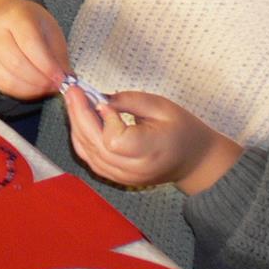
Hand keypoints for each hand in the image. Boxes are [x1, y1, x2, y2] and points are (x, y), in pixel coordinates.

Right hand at [0, 0, 68, 100]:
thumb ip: (58, 55)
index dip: (48, 65)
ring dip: (31, 90)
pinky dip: (20, 92)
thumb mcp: (50, 29)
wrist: (0, 16)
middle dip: (40, 81)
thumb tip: (67, 80)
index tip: (63, 78)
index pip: (30, 44)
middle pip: (16, 63)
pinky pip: (0, 85)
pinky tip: (32, 88)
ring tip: (46, 88)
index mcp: (15, 16)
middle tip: (56, 86)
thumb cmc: (29, 22)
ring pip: (7, 78)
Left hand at [62, 88, 242, 194]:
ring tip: (74, 101)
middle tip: (72, 91)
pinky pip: (91, 159)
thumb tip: (98, 98)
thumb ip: (128, 101)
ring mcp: (124, 177)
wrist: (196, 160)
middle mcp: (134, 169)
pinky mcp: (117, 177)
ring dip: (77, 126)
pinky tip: (80, 119)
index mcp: (150, 152)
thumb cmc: (182, 130)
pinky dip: (81, 139)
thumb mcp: (160, 106)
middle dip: (79, 115)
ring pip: (88, 153)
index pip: (113, 141)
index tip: (103, 100)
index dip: (104, 119)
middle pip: (95, 146)